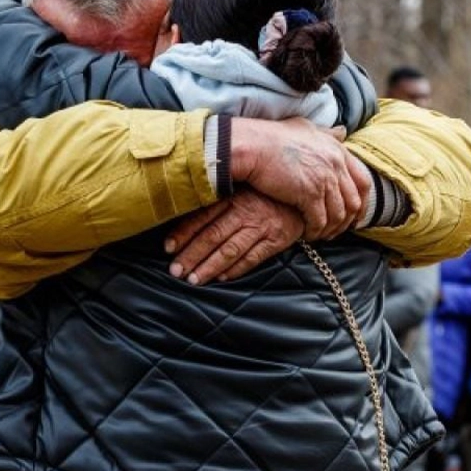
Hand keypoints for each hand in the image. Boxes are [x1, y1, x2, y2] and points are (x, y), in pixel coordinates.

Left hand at [165, 189, 304, 284]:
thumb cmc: (265, 195)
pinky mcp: (276, 240)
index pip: (203, 216)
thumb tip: (184, 214)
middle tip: (176, 271)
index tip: (168, 248)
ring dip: (210, 266)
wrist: (303, 198)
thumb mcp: (241, 190)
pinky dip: (236, 269)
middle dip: (192, 255)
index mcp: (233, 196)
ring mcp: (262, 227)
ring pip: (230, 250)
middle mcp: (246, 211)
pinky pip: (253, 258)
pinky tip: (222, 278)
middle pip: (213, 236)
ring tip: (194, 280)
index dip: (183, 233)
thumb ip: (218, 201)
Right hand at [230, 117, 369, 239]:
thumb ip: (326, 133)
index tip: (354, 215)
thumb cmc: (272, 136)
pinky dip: (315, 231)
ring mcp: (325, 179)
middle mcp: (335, 164)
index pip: (363, 182)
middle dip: (347, 221)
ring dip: (330, 229)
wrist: (252, 145)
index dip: (361, 202)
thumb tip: (342, 132)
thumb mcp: (305, 127)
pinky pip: (320, 221)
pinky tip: (307, 234)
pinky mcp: (310, 194)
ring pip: (338, 215)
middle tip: (335, 230)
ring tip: (320, 234)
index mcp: (337, 150)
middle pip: (354, 202)